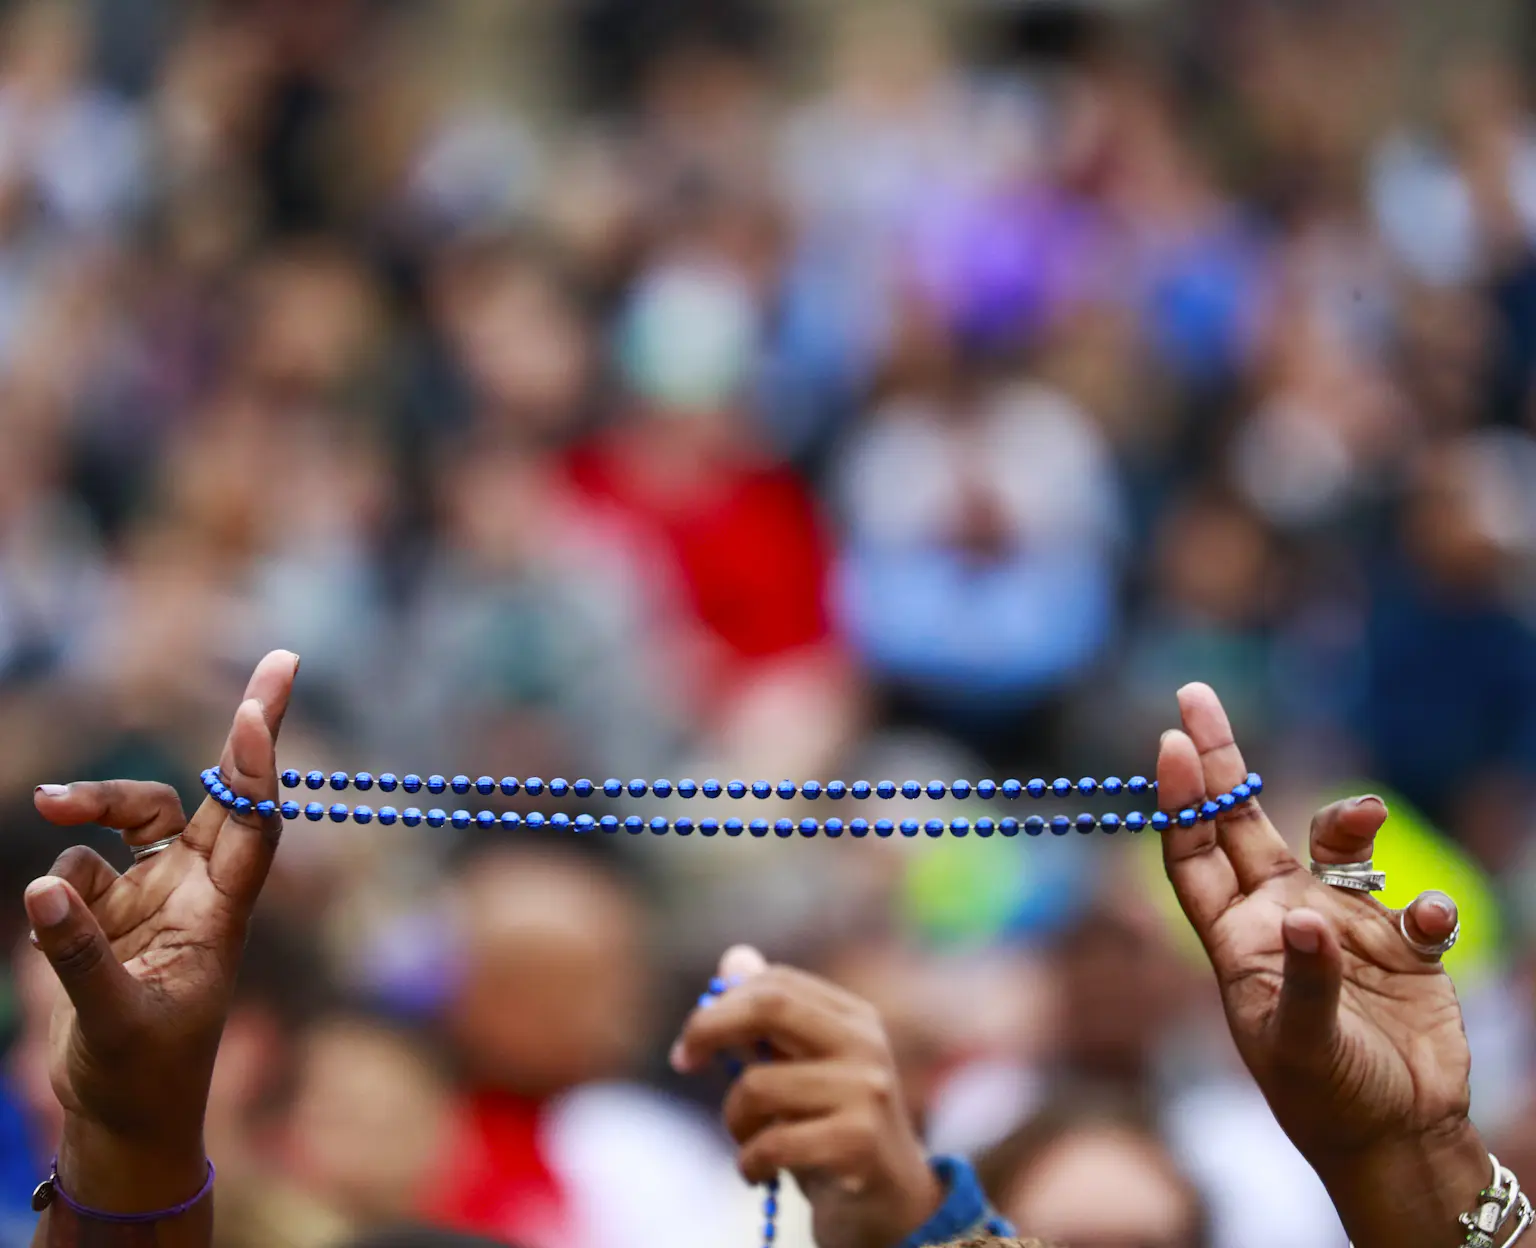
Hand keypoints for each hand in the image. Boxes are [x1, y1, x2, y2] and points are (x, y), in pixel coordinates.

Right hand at [26, 650, 298, 1216]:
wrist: (122, 1117)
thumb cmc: (143, 1077)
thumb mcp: (116, 1022)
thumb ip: (78, 957)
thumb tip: (44, 888)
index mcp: (222, 913)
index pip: (255, 824)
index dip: (259, 768)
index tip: (262, 708)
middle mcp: (196, 891)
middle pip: (218, 794)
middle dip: (246, 732)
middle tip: (280, 662)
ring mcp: (154, 895)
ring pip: (134, 819)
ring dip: (94, 804)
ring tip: (48, 806)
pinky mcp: (111, 911)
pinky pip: (82, 867)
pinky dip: (62, 876)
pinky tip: (49, 915)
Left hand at [671, 946, 941, 1247]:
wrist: (892, 1207)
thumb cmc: (832, 1132)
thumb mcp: (800, 1072)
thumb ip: (769, 1020)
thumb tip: (733, 958)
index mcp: (853, 1017)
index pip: (776, 982)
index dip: (721, 1004)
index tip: (690, 1042)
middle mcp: (865, 1043)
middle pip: (770, 1006)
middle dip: (710, 1027)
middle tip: (682, 1060)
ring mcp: (866, 1090)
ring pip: (757, 1085)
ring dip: (734, 1121)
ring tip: (751, 1143)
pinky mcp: (859, 1142)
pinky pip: (772, 1142)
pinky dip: (749, 1162)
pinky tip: (759, 1173)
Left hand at [1159, 683, 1488, 1247]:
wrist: (1396, 1135)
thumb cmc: (1326, 1097)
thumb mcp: (1303, 1049)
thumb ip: (1307, 984)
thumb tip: (1308, 917)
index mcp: (1237, 936)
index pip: (1194, 854)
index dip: (1179, 800)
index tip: (1169, 743)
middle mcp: (1283, 913)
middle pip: (1243, 822)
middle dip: (1222, 760)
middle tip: (1195, 696)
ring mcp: (1344, 922)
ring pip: (1335, 846)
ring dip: (1347, 822)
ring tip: (1364, 814)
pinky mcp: (1405, 944)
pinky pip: (1418, 904)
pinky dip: (1431, 905)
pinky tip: (1436, 920)